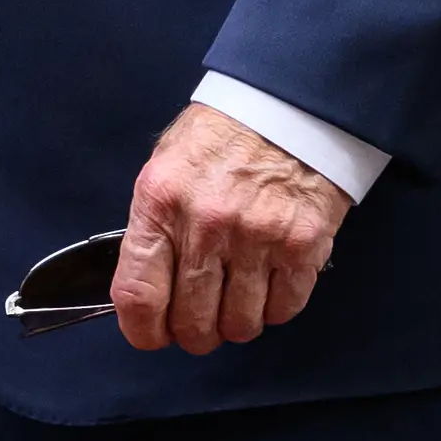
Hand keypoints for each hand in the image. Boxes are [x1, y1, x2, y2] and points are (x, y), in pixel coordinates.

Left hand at [110, 105, 349, 352]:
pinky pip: (283, 310)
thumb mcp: (166, 165)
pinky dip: (275, 307)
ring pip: (240, 325)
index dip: (142, 330)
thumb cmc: (222, 135)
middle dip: (194, 333)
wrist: (288, 106)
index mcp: (161, 202)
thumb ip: (153, 225)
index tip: (150, 334)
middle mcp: (205, 225)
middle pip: (192, 322)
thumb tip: (145, 287)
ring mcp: (256, 239)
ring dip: (236, 322)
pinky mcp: (301, 247)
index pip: (139, 293)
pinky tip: (269, 281)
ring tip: (238, 296)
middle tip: (199, 322)